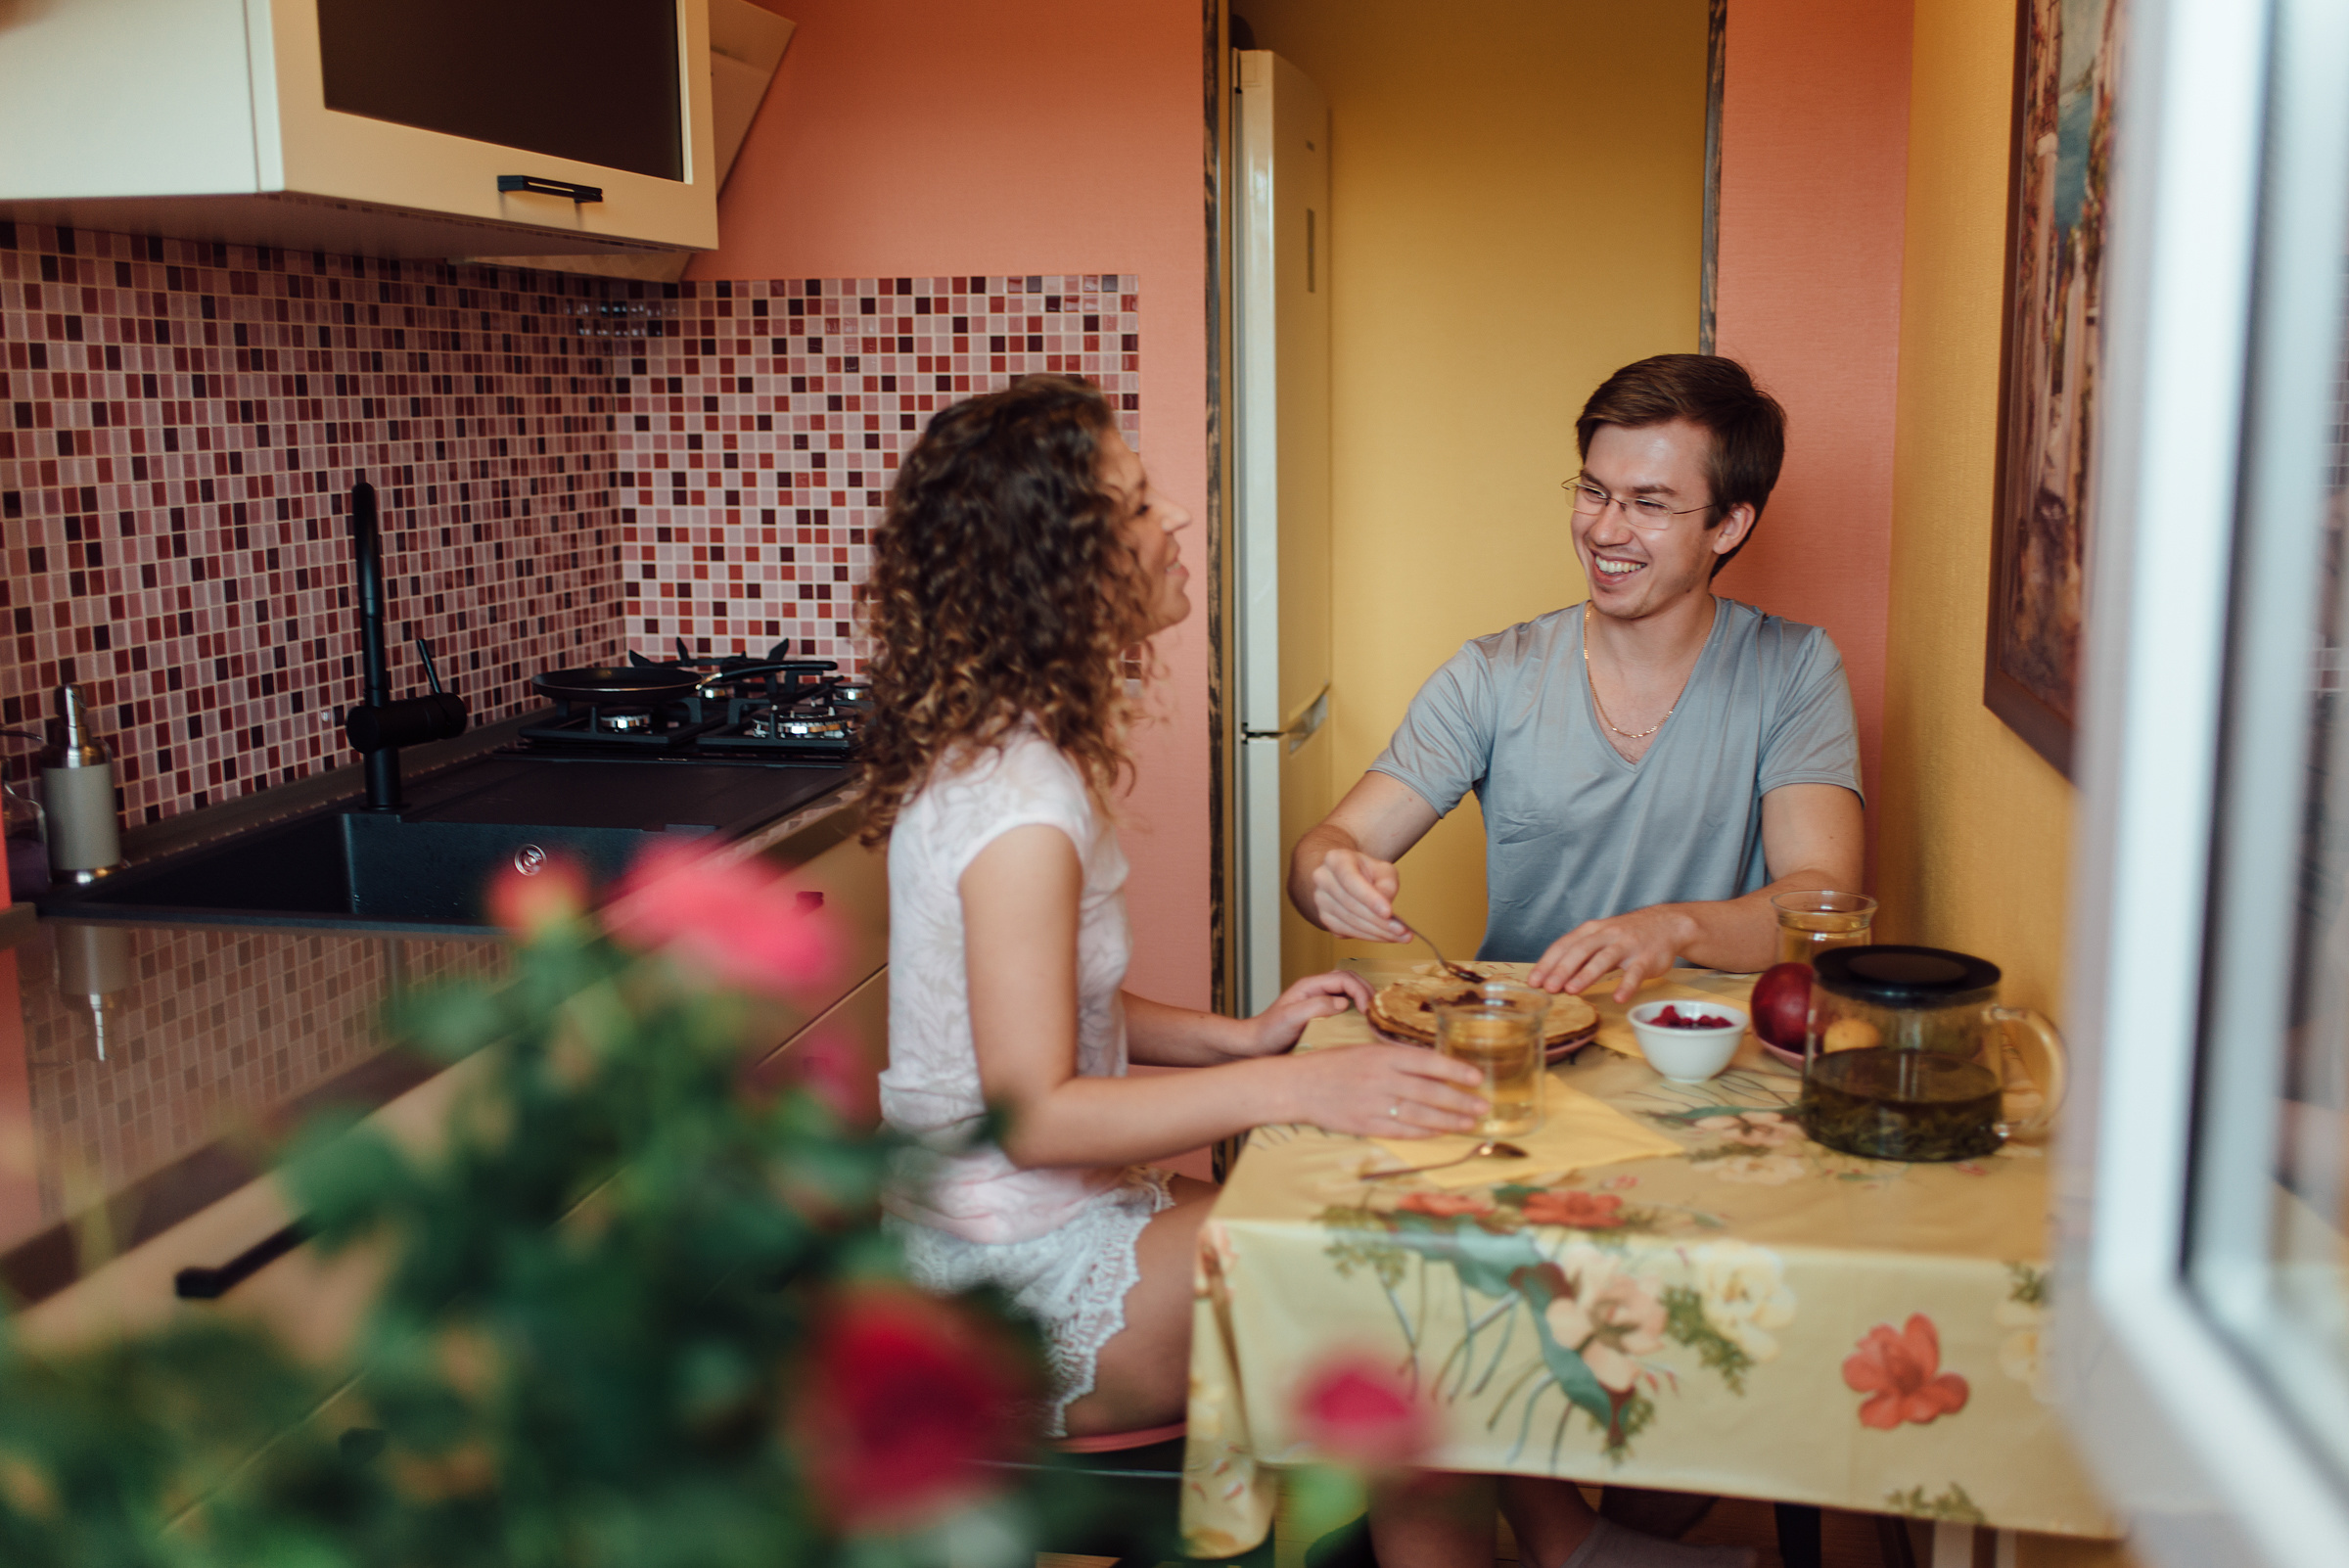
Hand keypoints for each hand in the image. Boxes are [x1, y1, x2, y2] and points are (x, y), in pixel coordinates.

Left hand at [1242, 970, 1375, 1055]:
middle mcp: (1317, 990)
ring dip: (1364, 999)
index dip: (1360, 991)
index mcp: (1310, 985)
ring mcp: (1320, 1002)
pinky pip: (1346, 1007)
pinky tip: (1363, 1024)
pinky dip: (1358, 1011)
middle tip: (1376, 1011)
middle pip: (1351, 980)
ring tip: (1373, 1015)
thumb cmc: (1269, 1031)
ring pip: (1350, 992)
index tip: (1367, 1010)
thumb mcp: (1291, 1017)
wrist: (1256, 1046)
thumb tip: (1343, 1003)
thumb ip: (1316, 1006)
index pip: (1344, 978)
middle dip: (1367, 991)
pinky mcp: (1323, 1015)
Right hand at [1277, 1043, 1486, 1137]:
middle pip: (1429, 1092)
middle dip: (1460, 1101)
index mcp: (1382, 1055)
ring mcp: (1373, 1104)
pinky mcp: (1366, 1124)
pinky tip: (1440, 1132)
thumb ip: (1396, 1058)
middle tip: (1482, 1106)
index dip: (1455, 1070)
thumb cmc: (1332, 1064)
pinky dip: (1424, 1133)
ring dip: (1448, 1120)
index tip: (1476, 1077)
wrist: (1298, 1085)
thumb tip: (1432, 1066)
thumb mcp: (1365, 1049)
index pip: (1428, 1062)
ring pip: (1420, 1114)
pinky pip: (1401, 1131)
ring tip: (1470, 1122)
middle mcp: (1381, 1079)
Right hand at [1309, 847, 1408, 942]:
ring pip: (1349, 922)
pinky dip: (1370, 937)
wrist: (1348, 875)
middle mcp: (1323, 880)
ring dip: (1377, 933)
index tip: (1388, 912)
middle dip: (1379, 921)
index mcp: (1335, 860)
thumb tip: (1385, 908)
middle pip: (1351, 905)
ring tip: (1401, 936)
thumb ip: (1387, 883)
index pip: (1350, 880)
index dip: (1369, 898)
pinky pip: (1348, 932)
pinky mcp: (1325, 919)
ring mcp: (1321, 901)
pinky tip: (1388, 937)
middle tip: (1402, 930)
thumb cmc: (1366, 871)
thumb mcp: (1383, 869)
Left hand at [1527, 904, 1695, 1001]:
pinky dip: (1627, 985)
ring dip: (1587, 974)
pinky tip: (1618, 998)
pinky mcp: (1646, 958)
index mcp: (1592, 930)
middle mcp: (1607, 935)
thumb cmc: (1626, 935)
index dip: (1547, 963)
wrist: (1667, 924)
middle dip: (1562, 969)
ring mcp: (1627, 945)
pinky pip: (1635, 973)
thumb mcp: (1600, 937)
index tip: (1533, 981)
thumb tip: (1552, 976)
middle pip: (1580, 950)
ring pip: (1604, 959)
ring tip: (1572, 990)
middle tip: (1548, 988)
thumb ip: (1580, 954)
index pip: (1564, 945)